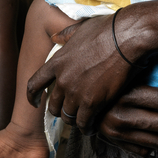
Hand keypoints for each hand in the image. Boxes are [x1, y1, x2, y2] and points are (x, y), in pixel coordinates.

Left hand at [27, 15, 144, 132]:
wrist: (125, 38)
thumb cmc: (106, 30)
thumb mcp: (80, 29)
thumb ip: (65, 36)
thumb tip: (54, 37)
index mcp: (57, 62)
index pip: (34, 84)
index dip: (32, 96)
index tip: (35, 102)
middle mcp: (62, 79)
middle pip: (52, 105)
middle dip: (60, 110)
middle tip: (70, 110)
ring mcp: (76, 92)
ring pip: (67, 116)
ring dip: (74, 119)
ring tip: (82, 119)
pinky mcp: (91, 102)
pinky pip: (83, 123)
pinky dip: (87, 128)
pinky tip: (92, 127)